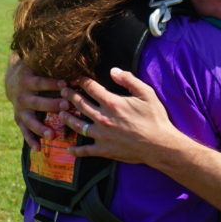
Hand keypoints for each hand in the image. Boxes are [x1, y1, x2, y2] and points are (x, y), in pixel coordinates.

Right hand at [6, 54, 68, 149]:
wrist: (13, 82)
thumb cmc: (35, 72)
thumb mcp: (39, 66)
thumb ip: (54, 68)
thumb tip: (75, 66)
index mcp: (27, 81)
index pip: (40, 82)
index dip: (51, 83)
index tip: (65, 84)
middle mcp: (22, 96)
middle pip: (36, 102)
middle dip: (51, 105)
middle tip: (65, 106)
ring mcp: (20, 110)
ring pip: (29, 120)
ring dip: (40, 128)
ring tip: (51, 135)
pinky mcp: (19, 120)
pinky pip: (24, 132)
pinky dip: (30, 140)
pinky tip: (38, 148)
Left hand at [56, 67, 187, 164]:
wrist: (159, 145)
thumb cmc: (155, 119)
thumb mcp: (146, 93)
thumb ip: (129, 80)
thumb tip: (113, 70)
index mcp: (112, 103)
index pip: (91, 88)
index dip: (82, 81)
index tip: (78, 79)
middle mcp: (103, 118)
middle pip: (80, 104)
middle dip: (70, 96)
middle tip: (63, 91)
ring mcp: (101, 135)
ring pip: (78, 125)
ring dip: (67, 118)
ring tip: (60, 113)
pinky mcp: (104, 150)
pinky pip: (85, 150)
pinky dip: (75, 150)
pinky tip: (69, 149)